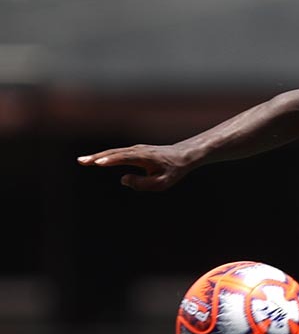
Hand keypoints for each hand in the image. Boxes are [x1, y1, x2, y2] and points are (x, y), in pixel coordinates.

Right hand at [77, 143, 193, 190]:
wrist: (182, 155)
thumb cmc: (173, 170)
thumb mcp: (162, 183)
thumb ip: (143, 184)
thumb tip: (124, 179)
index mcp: (144, 157)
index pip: (124, 158)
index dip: (110, 160)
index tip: (97, 163)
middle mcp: (137, 150)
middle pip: (114, 153)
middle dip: (97, 157)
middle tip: (81, 161)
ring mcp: (135, 149)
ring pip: (113, 152)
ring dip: (97, 156)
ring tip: (82, 161)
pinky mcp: (134, 151)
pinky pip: (117, 154)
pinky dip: (105, 156)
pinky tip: (95, 161)